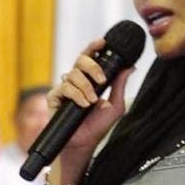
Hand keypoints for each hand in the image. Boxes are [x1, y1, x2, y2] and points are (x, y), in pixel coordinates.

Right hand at [48, 38, 134, 179]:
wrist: (85, 143)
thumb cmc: (98, 126)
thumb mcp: (115, 105)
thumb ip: (120, 85)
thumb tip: (130, 66)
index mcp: (89, 79)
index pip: (90, 57)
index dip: (94, 47)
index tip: (103, 42)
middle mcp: (75, 80)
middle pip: (80, 59)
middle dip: (92, 66)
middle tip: (102, 79)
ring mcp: (64, 88)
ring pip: (73, 74)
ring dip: (86, 87)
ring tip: (92, 102)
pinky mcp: (54, 97)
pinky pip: (64, 88)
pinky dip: (76, 95)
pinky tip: (83, 105)